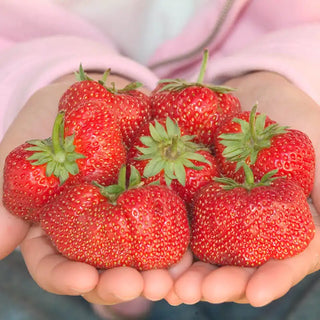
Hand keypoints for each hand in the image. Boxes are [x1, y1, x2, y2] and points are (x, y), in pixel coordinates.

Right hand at [0, 73, 192, 303]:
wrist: (87, 102)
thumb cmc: (47, 129)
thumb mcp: (24, 158)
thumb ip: (8, 200)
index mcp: (58, 231)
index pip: (56, 265)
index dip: (67, 278)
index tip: (83, 281)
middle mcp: (95, 233)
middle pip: (105, 270)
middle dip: (121, 283)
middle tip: (139, 287)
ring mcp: (128, 217)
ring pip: (142, 256)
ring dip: (158, 273)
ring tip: (171, 280)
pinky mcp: (156, 199)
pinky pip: (171, 225)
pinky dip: (182, 243)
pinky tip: (193, 253)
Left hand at [168, 71, 319, 306]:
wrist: (255, 95)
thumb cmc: (295, 119)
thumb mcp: (318, 147)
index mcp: (289, 224)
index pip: (284, 261)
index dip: (271, 280)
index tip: (254, 294)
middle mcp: (254, 228)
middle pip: (238, 267)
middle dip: (216, 284)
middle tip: (192, 293)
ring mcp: (222, 216)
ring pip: (206, 254)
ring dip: (185, 273)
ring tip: (166, 285)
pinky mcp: (196, 200)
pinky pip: (182, 222)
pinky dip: (166, 241)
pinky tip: (151, 254)